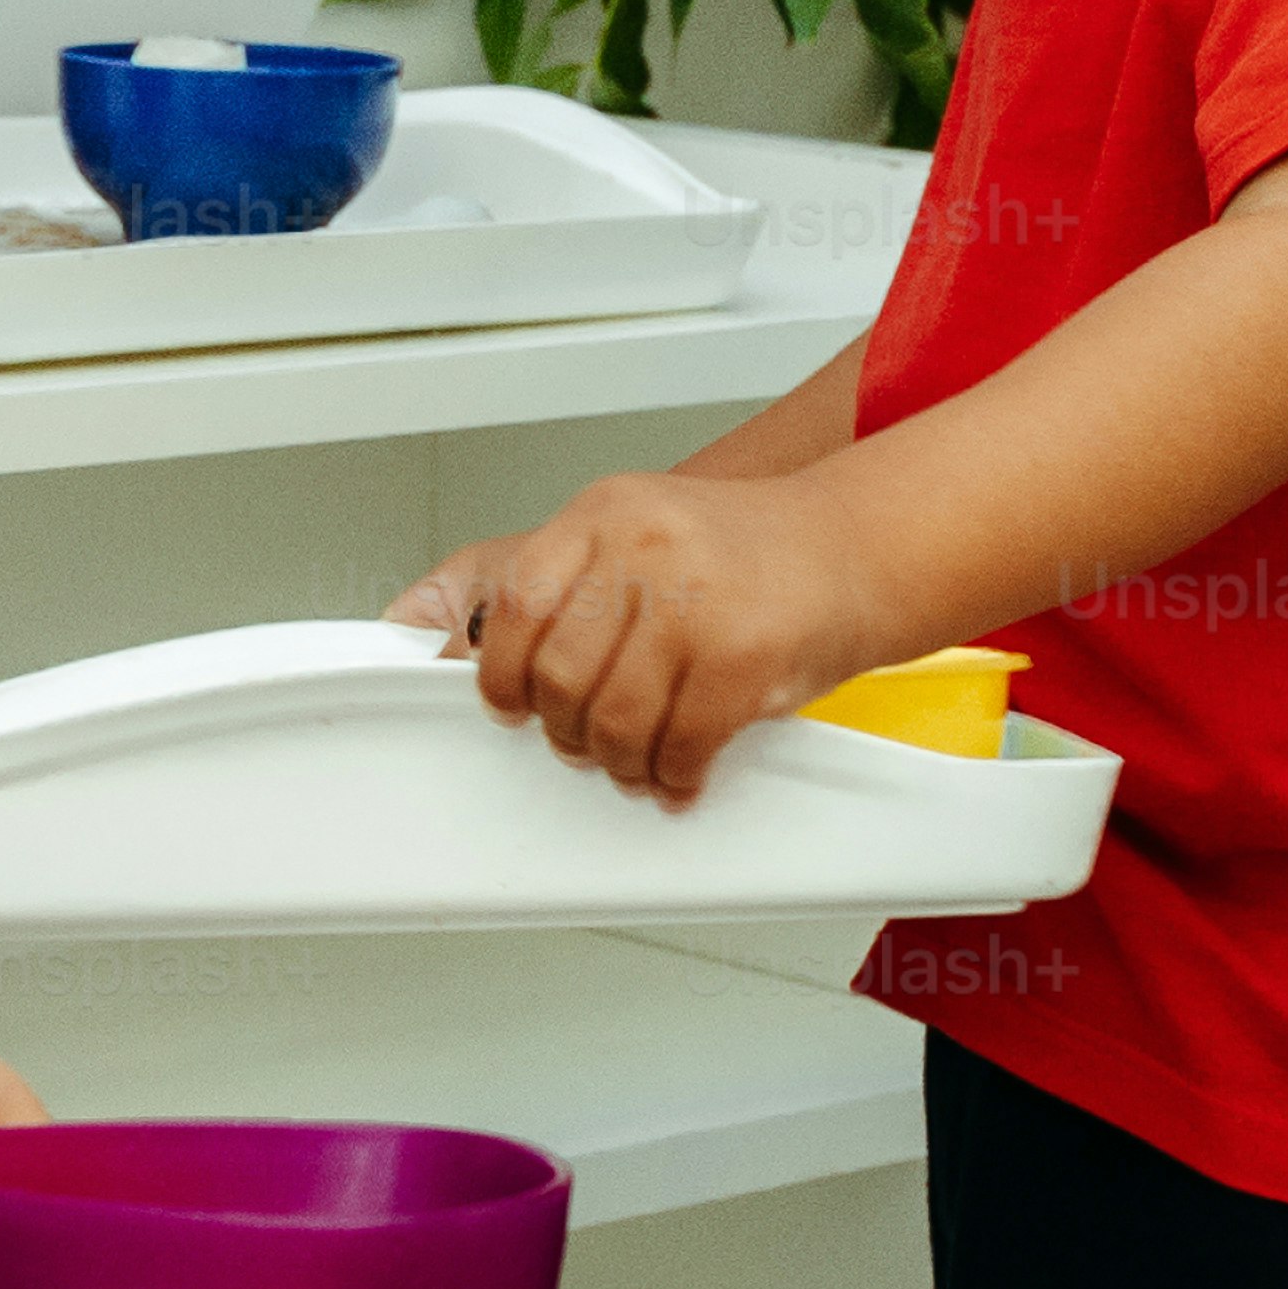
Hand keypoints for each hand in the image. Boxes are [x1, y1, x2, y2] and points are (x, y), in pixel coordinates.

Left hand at [388, 474, 878, 802]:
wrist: (857, 546)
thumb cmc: (745, 550)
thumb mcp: (638, 530)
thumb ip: (556, 579)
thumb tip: (430, 629)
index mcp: (605, 514)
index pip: (515, 603)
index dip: (502, 673)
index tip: (512, 704)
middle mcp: (644, 548)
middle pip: (560, 676)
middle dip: (567, 729)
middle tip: (586, 742)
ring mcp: (696, 601)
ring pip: (616, 720)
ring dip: (621, 761)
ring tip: (637, 762)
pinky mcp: (743, 657)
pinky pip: (681, 744)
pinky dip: (674, 774)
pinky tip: (682, 771)